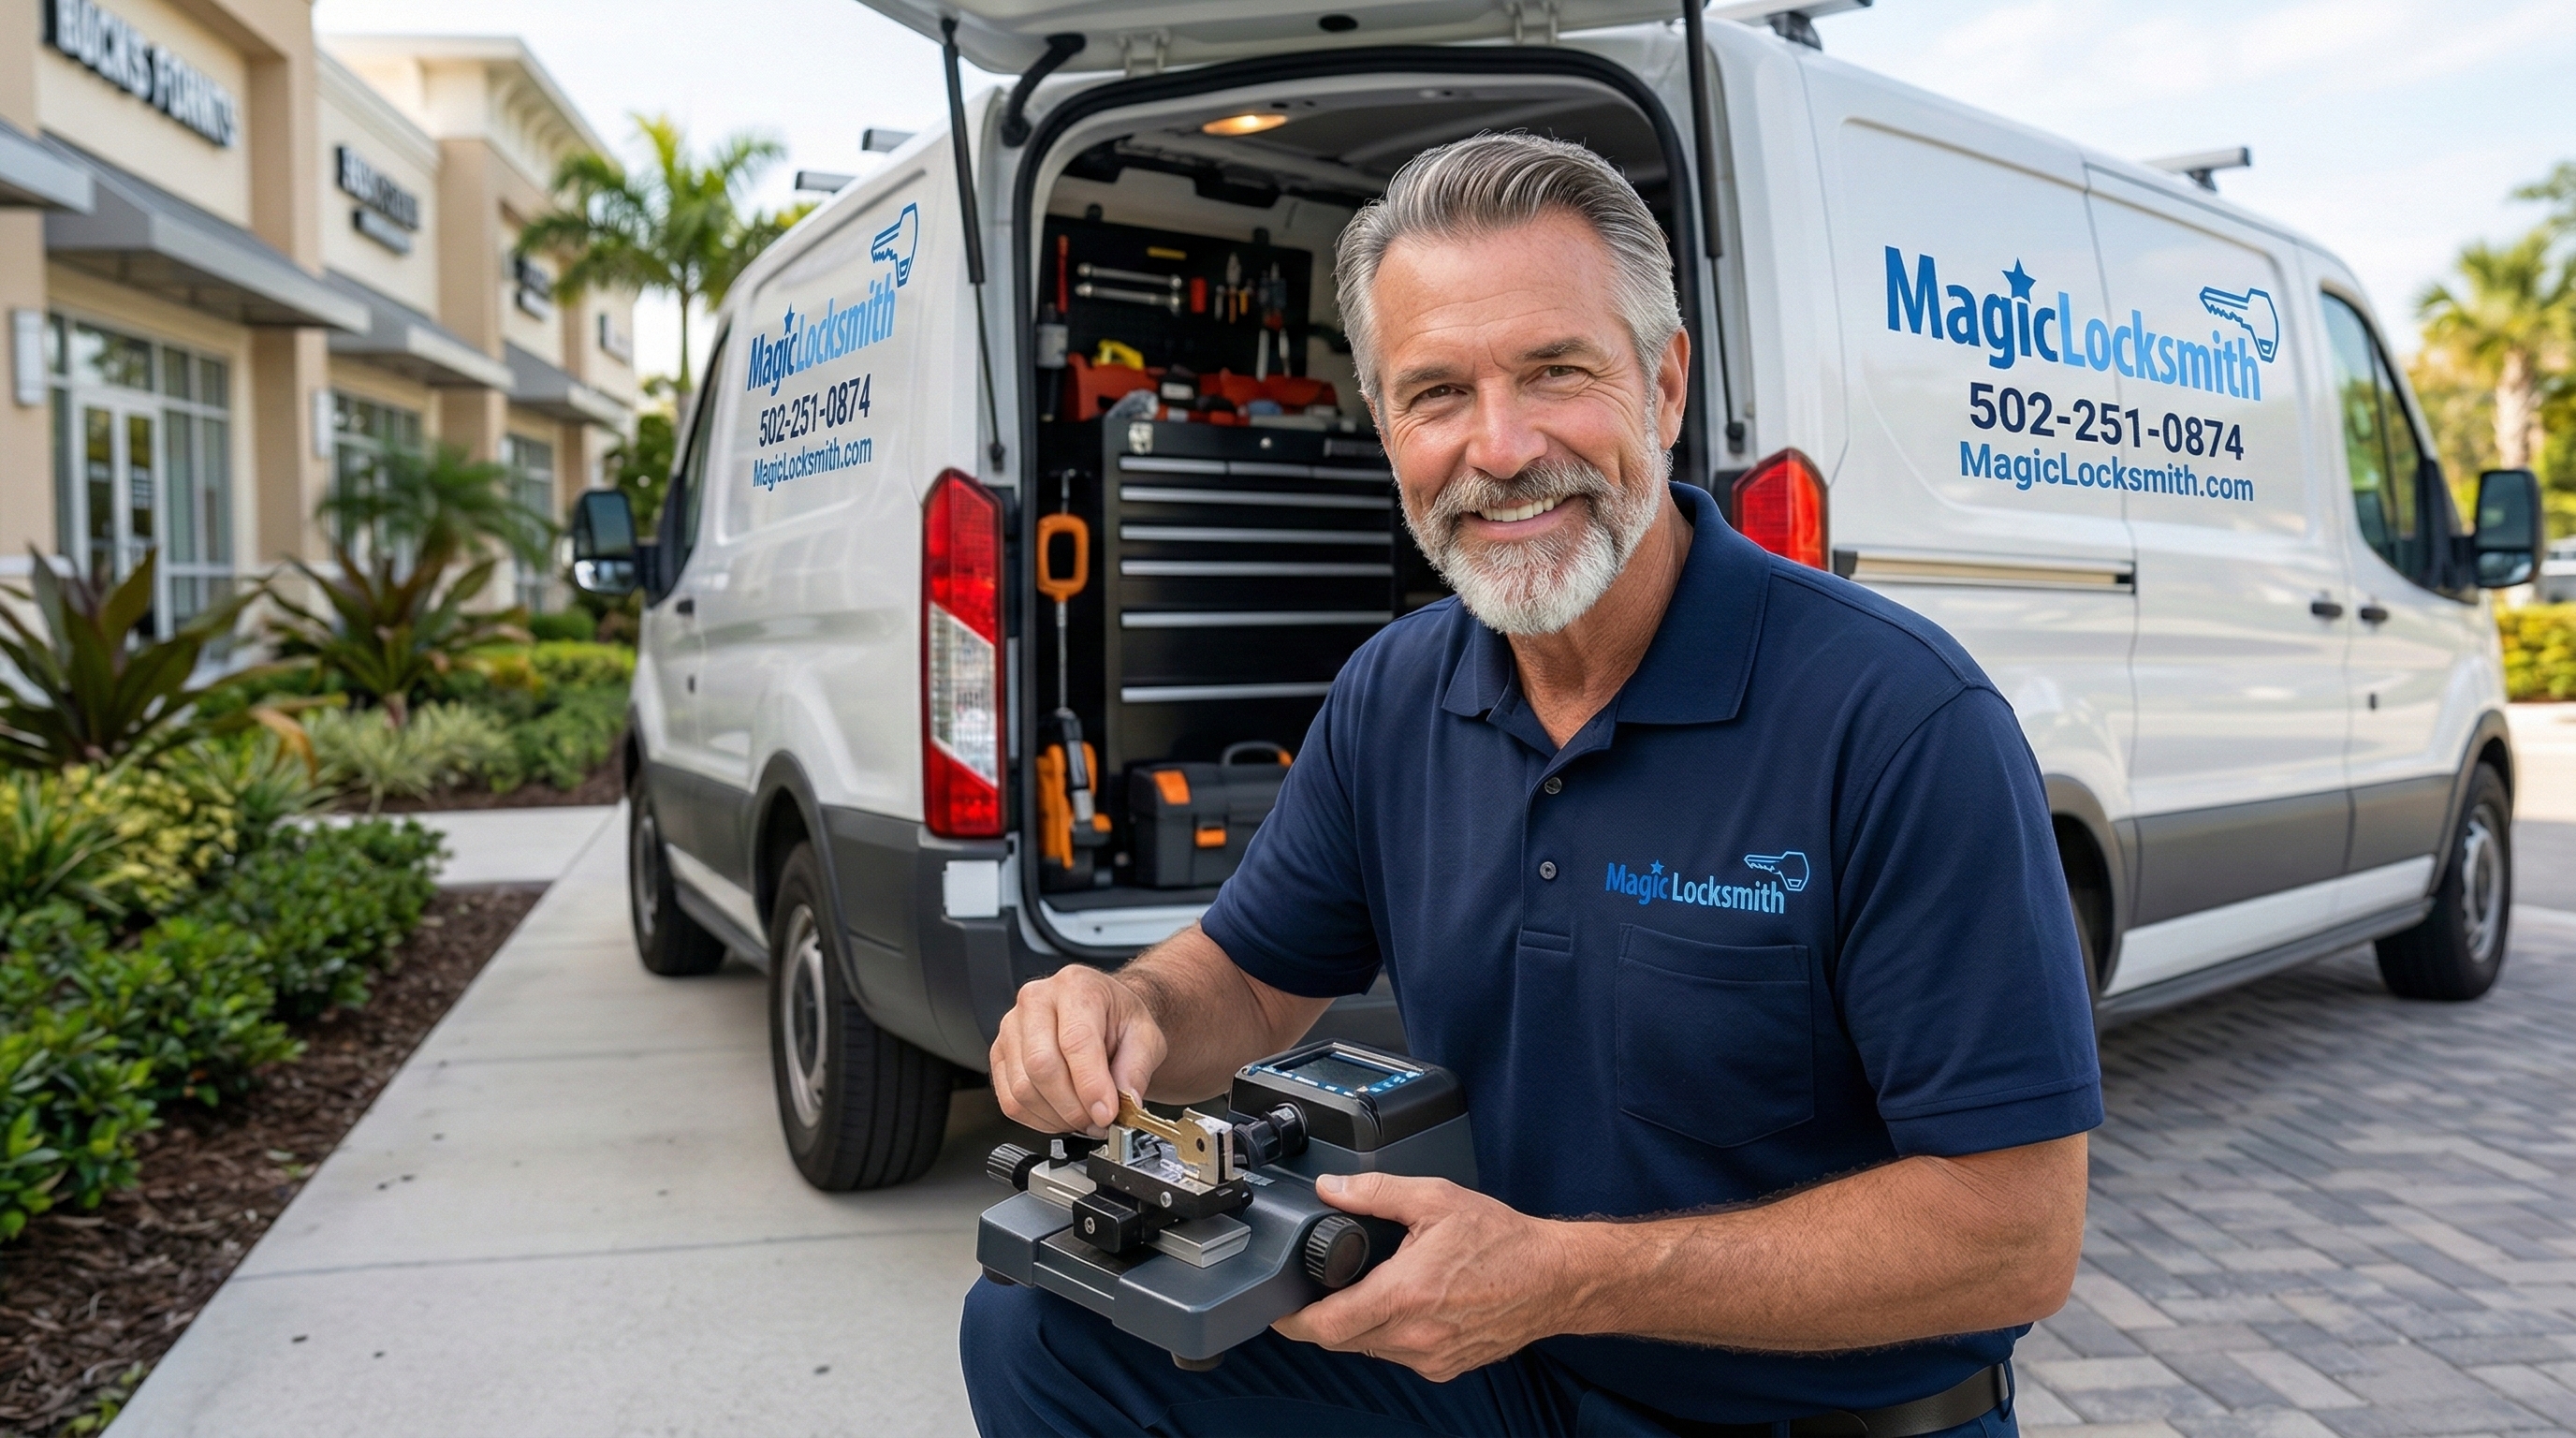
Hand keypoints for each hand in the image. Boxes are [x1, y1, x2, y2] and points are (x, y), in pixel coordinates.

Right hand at [989, 965, 1166, 1134]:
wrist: (1103, 1014)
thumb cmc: (1119, 1019)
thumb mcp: (1145, 1037)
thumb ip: (1136, 1070)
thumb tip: (1126, 1104)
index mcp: (1075, 986)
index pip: (1075, 1040)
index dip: (1091, 1085)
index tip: (1107, 1113)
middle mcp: (1036, 1000)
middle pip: (1041, 1065)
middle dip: (1073, 1106)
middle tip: (1099, 1120)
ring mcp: (1011, 1027)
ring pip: (1023, 1089)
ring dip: (1057, 1117)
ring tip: (1084, 1117)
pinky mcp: (1000, 1054)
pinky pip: (1010, 1101)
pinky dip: (1039, 1120)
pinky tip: (1062, 1115)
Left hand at [1271, 1173, 1577, 1382]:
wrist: (1553, 1278)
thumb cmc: (1503, 1240)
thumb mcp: (1435, 1200)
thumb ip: (1376, 1192)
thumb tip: (1332, 1189)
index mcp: (1405, 1295)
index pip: (1327, 1326)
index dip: (1294, 1322)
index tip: (1278, 1312)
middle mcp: (1414, 1335)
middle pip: (1342, 1341)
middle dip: (1322, 1320)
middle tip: (1315, 1293)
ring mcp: (1431, 1356)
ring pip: (1369, 1350)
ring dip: (1357, 1327)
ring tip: (1364, 1292)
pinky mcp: (1445, 1367)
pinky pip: (1398, 1356)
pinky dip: (1388, 1336)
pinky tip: (1400, 1307)